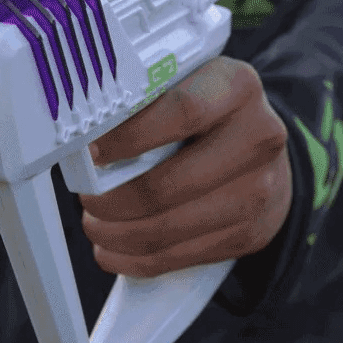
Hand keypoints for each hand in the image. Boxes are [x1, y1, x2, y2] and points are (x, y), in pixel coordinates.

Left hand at [78, 57, 291, 278]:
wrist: (259, 146)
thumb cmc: (205, 110)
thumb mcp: (184, 83)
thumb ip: (143, 100)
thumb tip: (83, 136)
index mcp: (236, 86)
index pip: (181, 112)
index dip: (129, 137)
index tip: (91, 153)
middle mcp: (258, 137)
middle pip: (170, 184)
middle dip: (113, 200)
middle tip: (86, 199)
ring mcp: (260, 189)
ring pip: (170, 228)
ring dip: (118, 235)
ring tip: (95, 225)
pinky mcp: (252, 232)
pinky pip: (182, 257)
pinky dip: (137, 259)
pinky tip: (113, 250)